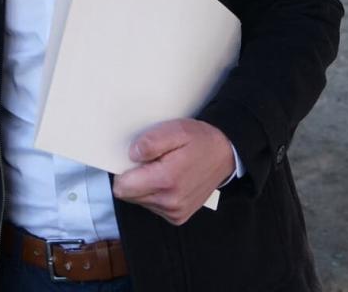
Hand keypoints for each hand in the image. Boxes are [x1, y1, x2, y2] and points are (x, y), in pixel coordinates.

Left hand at [112, 118, 234, 224]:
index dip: (122, 171)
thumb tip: (131, 155)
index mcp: (166, 180)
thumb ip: (151, 141)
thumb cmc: (199, 140)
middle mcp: (170, 202)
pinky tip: (169, 180)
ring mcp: (175, 212)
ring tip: (163, 168)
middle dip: (134, 178)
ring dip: (145, 186)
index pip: (122, 187)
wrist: (225, 154)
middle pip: (129, 195)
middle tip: (151, 161)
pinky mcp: (178, 217)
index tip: (132, 160)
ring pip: (140, 201)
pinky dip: (155, 193)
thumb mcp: (176, 130)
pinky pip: (153, 206)